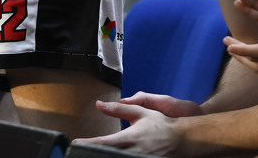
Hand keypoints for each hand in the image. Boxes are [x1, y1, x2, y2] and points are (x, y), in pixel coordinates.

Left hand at [76, 95, 198, 154]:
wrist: (181, 140)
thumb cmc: (160, 125)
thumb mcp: (140, 112)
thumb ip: (118, 109)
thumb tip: (99, 104)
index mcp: (129, 138)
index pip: (104, 143)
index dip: (88, 144)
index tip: (75, 144)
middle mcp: (132, 152)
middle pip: (107, 156)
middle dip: (92, 154)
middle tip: (79, 153)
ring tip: (91, 155)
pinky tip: (109, 157)